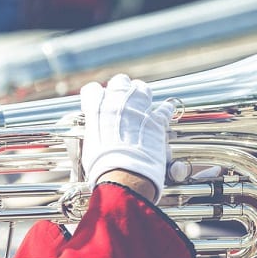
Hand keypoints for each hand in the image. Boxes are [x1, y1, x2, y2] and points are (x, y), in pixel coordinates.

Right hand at [80, 74, 174, 202]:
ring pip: (142, 89)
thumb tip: (96, 138)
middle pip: (120, 82)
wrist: (124, 175)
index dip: (96, 95)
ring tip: (141, 97)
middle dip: (121, 87)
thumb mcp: (90, 146)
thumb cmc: (102, 166)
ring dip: (141, 92)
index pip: (93, 90)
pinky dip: (165, 110)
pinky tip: (166, 110)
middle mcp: (118, 104)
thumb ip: (94, 133)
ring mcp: (139, 110)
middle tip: (122, 96)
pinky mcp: (157, 121)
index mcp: (97, 109)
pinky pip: (164, 109)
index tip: (98, 101)